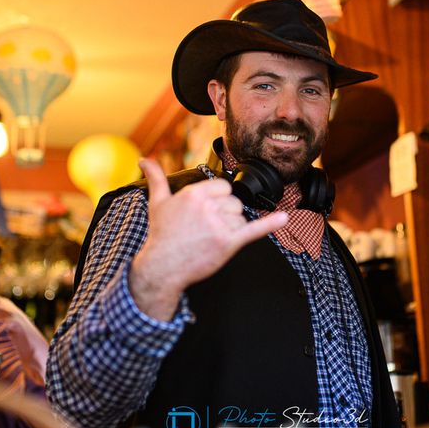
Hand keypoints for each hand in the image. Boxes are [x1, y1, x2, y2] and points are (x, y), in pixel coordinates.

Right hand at [130, 158, 287, 320]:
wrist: (162, 267)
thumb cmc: (161, 235)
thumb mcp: (157, 203)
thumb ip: (156, 178)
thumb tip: (144, 160)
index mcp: (195, 193)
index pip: (223, 187)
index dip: (218, 199)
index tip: (207, 212)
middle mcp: (208, 206)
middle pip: (234, 202)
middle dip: (225, 215)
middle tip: (205, 229)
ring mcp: (219, 225)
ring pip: (241, 218)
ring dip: (231, 228)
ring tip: (210, 238)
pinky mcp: (228, 243)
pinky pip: (254, 229)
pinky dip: (270, 224)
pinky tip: (283, 218)